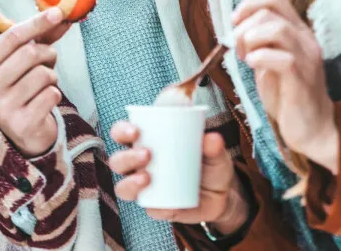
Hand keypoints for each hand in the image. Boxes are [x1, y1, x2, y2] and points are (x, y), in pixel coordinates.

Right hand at [0, 7, 71, 156]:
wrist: (23, 132)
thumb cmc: (22, 88)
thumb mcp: (24, 60)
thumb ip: (40, 36)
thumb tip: (61, 14)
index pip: (10, 37)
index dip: (36, 23)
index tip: (58, 13)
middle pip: (29, 53)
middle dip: (47, 54)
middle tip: (49, 61)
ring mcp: (1, 109)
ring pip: (42, 74)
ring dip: (52, 76)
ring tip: (45, 84)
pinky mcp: (21, 124)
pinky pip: (51, 95)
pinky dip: (55, 94)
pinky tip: (45, 101)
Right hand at [109, 123, 249, 234]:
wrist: (223, 195)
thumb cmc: (209, 163)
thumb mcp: (214, 150)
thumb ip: (213, 144)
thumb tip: (212, 138)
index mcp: (146, 142)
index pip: (121, 133)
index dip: (121, 131)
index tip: (135, 130)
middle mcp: (139, 166)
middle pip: (117, 161)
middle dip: (126, 157)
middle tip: (146, 154)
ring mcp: (146, 189)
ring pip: (123, 188)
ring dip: (130, 183)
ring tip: (147, 178)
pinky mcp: (157, 208)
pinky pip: (150, 210)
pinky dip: (156, 208)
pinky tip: (167, 206)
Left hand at [233, 0, 338, 172]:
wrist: (312, 128)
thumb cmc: (287, 95)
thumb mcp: (269, 61)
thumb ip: (259, 43)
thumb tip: (236, 28)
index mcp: (298, 31)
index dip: (249, 5)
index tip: (234, 23)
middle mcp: (306, 40)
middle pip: (269, 13)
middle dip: (244, 28)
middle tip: (238, 51)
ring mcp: (307, 58)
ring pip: (277, 29)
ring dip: (250, 40)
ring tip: (246, 59)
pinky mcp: (302, 79)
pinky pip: (282, 58)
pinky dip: (260, 58)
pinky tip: (253, 67)